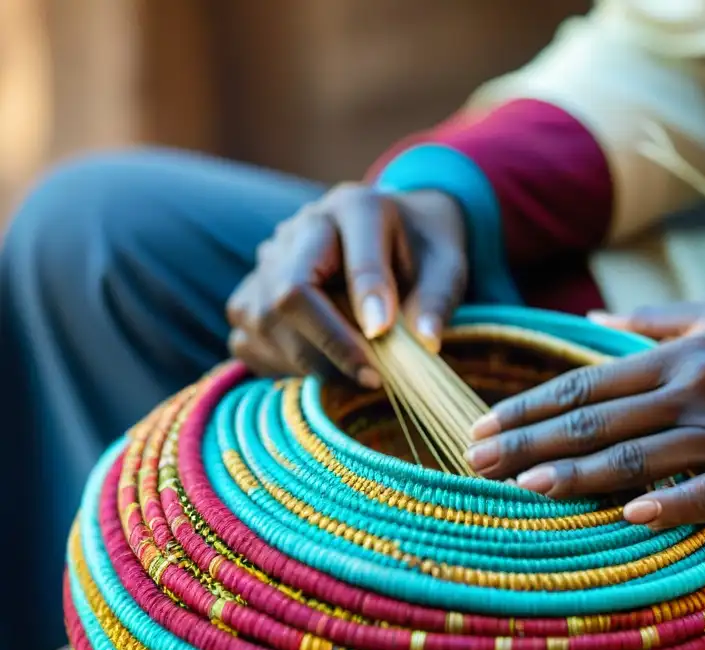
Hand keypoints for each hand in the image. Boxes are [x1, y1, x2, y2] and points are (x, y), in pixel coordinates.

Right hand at [226, 184, 465, 384]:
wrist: (394, 234)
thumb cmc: (422, 251)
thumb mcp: (447, 264)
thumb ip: (436, 299)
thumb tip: (425, 342)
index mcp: (355, 206)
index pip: (351, 255)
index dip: (364, 300)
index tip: (383, 337)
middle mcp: (300, 228)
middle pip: (290, 292)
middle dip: (331, 345)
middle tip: (374, 379)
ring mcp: (267, 260)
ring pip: (263, 321)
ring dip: (309, 362)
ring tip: (357, 378)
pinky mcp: (251, 294)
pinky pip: (248, 340)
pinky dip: (283, 366)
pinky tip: (324, 370)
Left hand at [465, 298, 704, 528]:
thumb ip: (653, 322)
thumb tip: (590, 321)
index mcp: (682, 357)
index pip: (585, 386)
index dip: (529, 408)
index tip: (481, 426)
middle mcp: (699, 393)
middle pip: (597, 424)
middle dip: (530, 443)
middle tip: (474, 462)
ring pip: (642, 458)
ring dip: (580, 475)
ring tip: (524, 488)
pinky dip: (674, 502)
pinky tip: (631, 514)